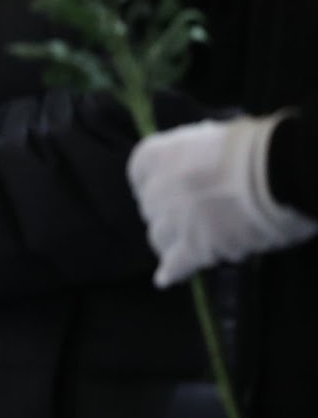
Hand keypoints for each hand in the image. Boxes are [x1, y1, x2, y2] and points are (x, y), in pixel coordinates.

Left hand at [129, 115, 317, 286]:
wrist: (277, 173)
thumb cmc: (253, 148)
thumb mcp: (211, 138)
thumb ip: (191, 154)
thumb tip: (192, 159)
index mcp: (158, 155)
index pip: (139, 174)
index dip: (150, 184)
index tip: (160, 190)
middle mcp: (158, 187)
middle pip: (151, 208)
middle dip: (166, 212)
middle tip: (188, 216)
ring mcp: (175, 219)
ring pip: (159, 237)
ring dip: (171, 240)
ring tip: (185, 243)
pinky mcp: (196, 247)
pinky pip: (177, 264)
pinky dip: (171, 272)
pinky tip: (164, 279)